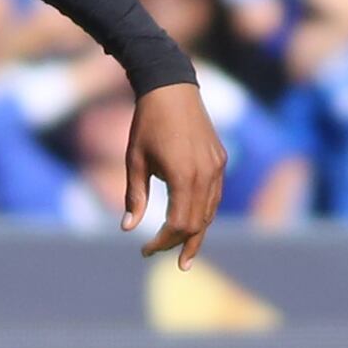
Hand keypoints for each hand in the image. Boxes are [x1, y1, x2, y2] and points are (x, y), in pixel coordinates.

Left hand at [123, 81, 224, 264]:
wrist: (171, 86)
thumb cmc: (147, 122)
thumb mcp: (135, 159)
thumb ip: (135, 196)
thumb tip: (128, 229)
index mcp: (183, 176)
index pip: (179, 224)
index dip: (163, 242)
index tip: (145, 249)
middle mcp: (206, 174)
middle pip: (199, 223)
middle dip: (182, 244)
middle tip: (169, 260)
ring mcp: (217, 167)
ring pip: (211, 211)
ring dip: (197, 233)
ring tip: (186, 252)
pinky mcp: (219, 159)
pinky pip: (214, 194)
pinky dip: (204, 212)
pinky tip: (193, 222)